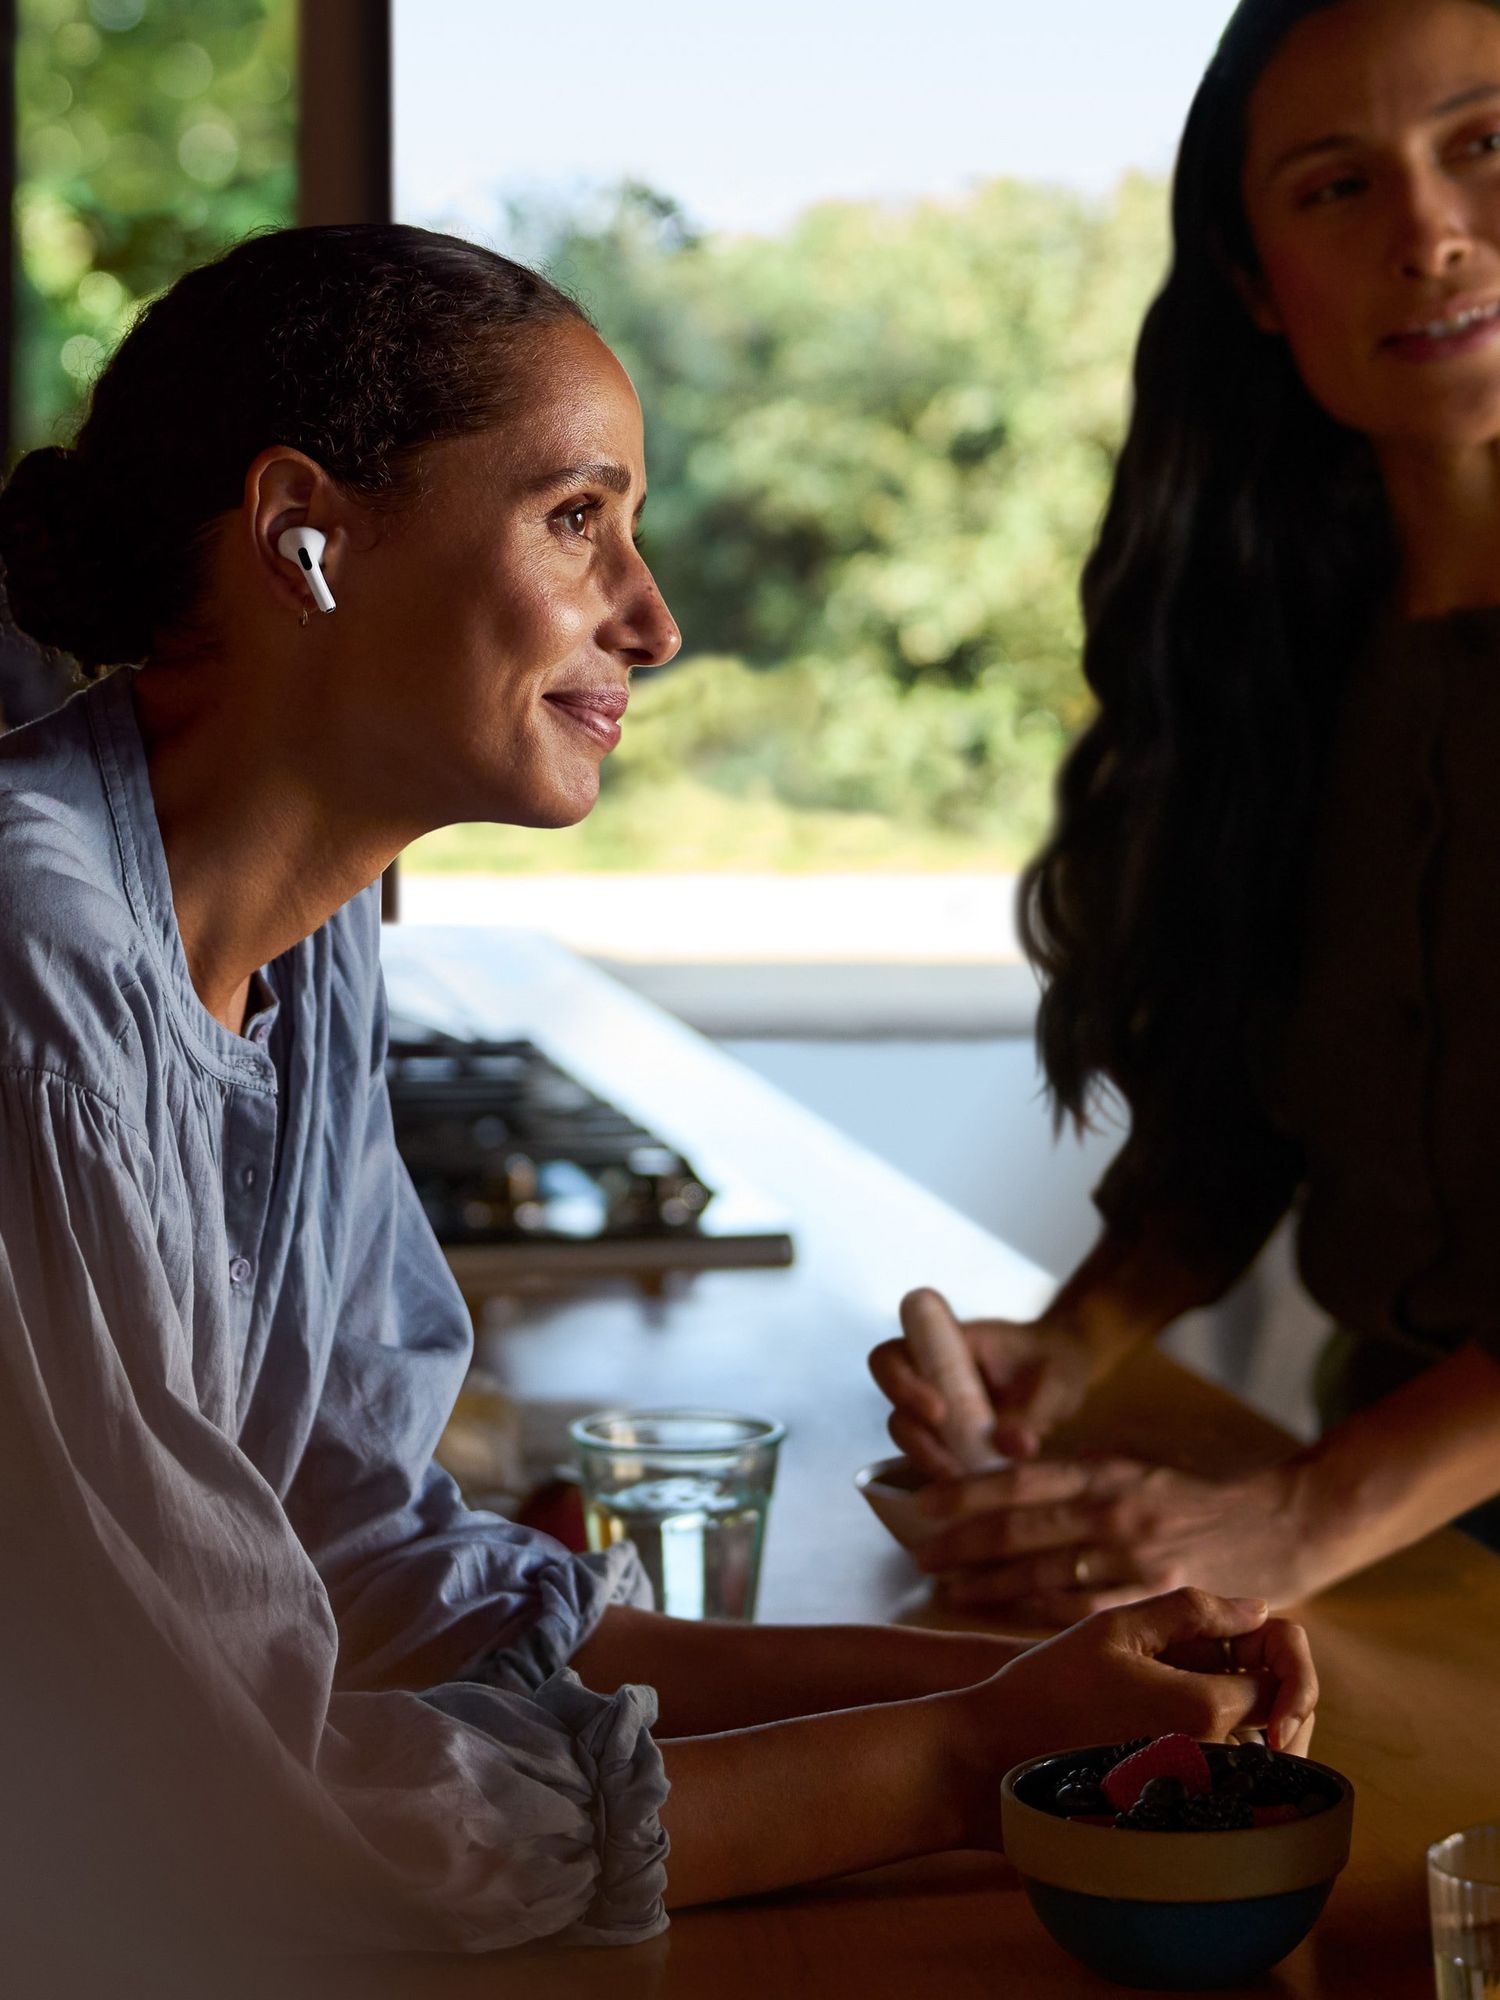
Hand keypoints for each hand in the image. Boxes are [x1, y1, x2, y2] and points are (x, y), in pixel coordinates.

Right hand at [869, 1289, 1098, 1475]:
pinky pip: (932, 1463)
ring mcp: (935, 1413)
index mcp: (944, 1345)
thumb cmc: (1057, 1362)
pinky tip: (974, 1497)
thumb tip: (1012, 1447)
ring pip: (909, 1438)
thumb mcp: (1057, 1379)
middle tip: (952, 1463)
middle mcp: (929, 1377)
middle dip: (914, 1435)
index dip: (900, 1383)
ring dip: (931, 1462)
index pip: (893, 1357)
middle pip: (892, 1403)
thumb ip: (1035, 1408)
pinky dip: (947, 1479)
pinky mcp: (948, 1443)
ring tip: (969, 1483)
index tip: (939, 1411)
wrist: (1065, 1377)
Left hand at [918, 1455, 1311, 1621]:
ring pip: (1043, 1576)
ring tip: (947, 1591)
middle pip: (1020, 1531)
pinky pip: (1083, 1611)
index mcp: (1105, 1472)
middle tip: (920, 1557)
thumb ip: (1078, 1483)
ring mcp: (1134, 1561)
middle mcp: (1114, 1513)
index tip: (924, 1505)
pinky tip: (1005, 1618)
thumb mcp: (1135, 1471)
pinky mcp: (1154, 1600)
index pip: (1020, 1480)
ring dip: (989, 1586)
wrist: (1281, 1526)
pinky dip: (1038, 1614)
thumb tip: (1009, 1490)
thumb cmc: (1196, 1500)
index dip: (966, 1493)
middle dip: (963, 1546)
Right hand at [949, 1587, 1318, 1846]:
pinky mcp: (1182, 1821)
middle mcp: (1213, 1763)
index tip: (1229, 1635)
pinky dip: (1226, 1753)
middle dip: (1270, 1686)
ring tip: (1192, 1686)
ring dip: (1250, 1721)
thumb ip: (1192, 1611)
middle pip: (1286, 1726)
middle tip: (1215, 1656)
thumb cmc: (1049, 1686)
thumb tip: (1258, 1608)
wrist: (994, 1758)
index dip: (1266, 1648)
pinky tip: (1177, 1726)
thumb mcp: (1117, 1628)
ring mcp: (1198, 1799)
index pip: (1282, 1678)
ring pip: (1265, 1762)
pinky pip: (1232, 1786)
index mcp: (1204, 1709)